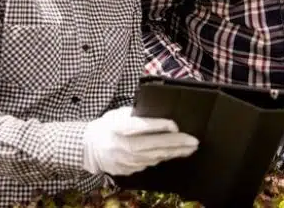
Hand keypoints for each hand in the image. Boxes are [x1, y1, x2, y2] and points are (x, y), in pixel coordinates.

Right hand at [82, 106, 198, 175]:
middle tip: (193, 140)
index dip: (160, 126)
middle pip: (154, 145)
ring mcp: (126, 160)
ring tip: (190, 148)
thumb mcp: (119, 114)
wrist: (90, 148)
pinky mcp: (129, 170)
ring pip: (155, 157)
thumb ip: (137, 114)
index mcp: (119, 128)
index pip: (142, 127)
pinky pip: (150, 163)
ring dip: (175, 152)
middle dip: (177, 143)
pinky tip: (174, 154)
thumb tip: (159, 113)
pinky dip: (163, 158)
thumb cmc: (108, 126)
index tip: (175, 124)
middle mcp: (123, 146)